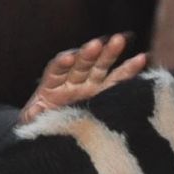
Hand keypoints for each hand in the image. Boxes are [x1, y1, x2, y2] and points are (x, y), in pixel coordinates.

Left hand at [19, 33, 147, 123]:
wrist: (53, 133)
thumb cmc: (39, 124)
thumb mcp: (32, 121)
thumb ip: (33, 115)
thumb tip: (35, 111)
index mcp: (51, 86)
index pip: (56, 70)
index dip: (62, 63)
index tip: (68, 58)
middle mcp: (72, 82)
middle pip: (81, 64)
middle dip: (89, 53)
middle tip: (97, 43)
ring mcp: (89, 86)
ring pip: (100, 67)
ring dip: (109, 53)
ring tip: (120, 40)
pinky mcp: (103, 94)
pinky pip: (117, 80)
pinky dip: (128, 70)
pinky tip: (142, 58)